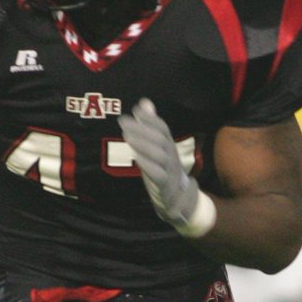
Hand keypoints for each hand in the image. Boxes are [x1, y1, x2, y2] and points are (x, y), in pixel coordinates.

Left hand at [119, 98, 207, 230]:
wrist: (178, 198)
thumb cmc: (163, 169)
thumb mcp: (156, 147)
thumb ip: (150, 126)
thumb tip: (144, 103)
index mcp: (169, 146)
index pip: (163, 128)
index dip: (151, 118)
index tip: (136, 109)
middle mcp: (172, 155)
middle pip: (160, 139)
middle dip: (142, 128)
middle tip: (123, 121)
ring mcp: (171, 170)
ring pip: (160, 155)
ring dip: (143, 144)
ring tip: (127, 136)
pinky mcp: (166, 185)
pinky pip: (159, 174)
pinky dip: (148, 165)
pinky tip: (136, 158)